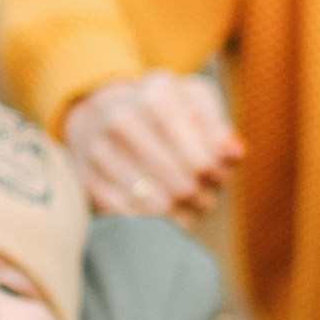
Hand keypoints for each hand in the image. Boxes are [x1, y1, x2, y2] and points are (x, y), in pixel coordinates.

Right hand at [63, 72, 243, 218]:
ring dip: (180, 214)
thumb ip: (218, 128)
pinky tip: (161, 213)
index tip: (216, 176)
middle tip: (204, 197)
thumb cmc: (159, 109)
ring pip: (156, 206)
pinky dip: (151, 222)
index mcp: (156, 96)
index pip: (202, 159)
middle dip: (201, 197)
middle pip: (181, 185)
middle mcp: (123, 120)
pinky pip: (128, 216)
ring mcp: (99, 150)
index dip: (216, 175)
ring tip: (186, 207)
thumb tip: (234, 153)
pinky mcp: (86, 177)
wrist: (99, 113)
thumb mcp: (193, 102)